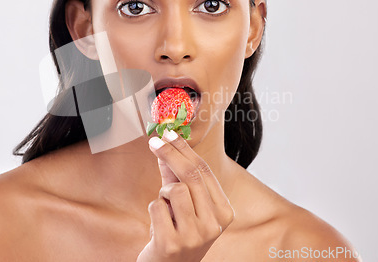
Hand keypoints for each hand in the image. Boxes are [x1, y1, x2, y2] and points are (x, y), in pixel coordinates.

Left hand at [137, 129, 234, 261]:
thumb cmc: (178, 232)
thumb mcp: (183, 203)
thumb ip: (176, 175)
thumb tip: (166, 143)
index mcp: (224, 212)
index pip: (204, 171)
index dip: (184, 149)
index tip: (168, 134)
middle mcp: (214, 224)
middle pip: (191, 175)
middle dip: (170, 153)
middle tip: (154, 141)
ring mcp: (195, 235)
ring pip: (173, 189)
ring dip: (162, 194)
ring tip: (166, 211)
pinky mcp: (172, 243)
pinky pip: (156, 207)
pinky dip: (153, 210)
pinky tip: (159, 225)